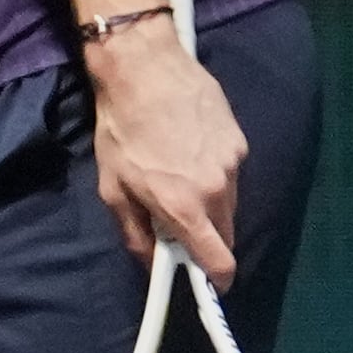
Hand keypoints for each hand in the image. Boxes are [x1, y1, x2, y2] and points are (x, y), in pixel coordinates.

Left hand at [85, 23, 246, 286]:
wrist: (145, 68)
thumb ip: (135, 232)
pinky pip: (231, 173)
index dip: (217, 279)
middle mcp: (217, 189)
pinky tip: (190, 152)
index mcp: (185, 206)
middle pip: (226, 233)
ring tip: (180, 179)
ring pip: (229, 202)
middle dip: (208, 239)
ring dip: (210, 205)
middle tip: (180, 225)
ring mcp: (233, 163)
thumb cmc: (121, 129)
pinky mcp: (239, 140)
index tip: (210, 285)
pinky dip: (214, 174)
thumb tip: (150, 263)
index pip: (219, 259)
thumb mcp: (112, 187)